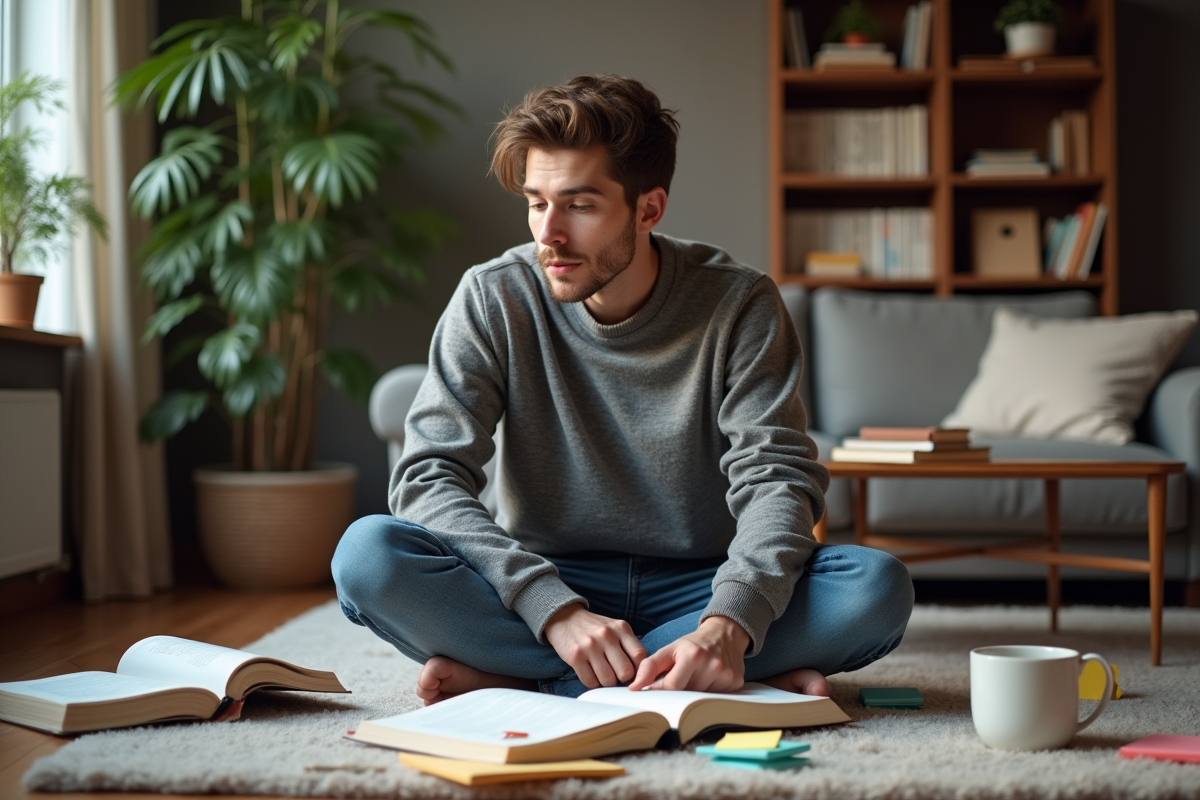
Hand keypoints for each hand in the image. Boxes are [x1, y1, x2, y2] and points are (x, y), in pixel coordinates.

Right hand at [543, 604, 646, 688]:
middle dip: (622, 679)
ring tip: (603, 673)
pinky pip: (590, 681)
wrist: (565, 618)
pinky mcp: (575, 656)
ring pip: (608, 680)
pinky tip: (591, 673)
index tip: (634, 673)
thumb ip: (629, 646)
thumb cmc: (595, 628)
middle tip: (617, 675)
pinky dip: (593, 683)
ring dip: (606, 682)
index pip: (640, 656)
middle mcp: (606, 636)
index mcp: (621, 628)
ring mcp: (590, 646)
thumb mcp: (615, 628)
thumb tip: (641, 673)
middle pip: (625, 672)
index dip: (639, 670)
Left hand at [627, 616, 749, 692]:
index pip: (671, 686)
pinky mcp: (736, 682)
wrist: (725, 633)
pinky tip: (709, 680)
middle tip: (680, 679)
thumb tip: (633, 688)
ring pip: (701, 698)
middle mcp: (712, 665)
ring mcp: (726, 675)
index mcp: (693, 655)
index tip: (659, 687)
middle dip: (679, 691)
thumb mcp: (669, 650)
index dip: (662, 690)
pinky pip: (716, 698)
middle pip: (686, 694)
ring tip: (696, 677)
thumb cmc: (693, 644)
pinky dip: (709, 693)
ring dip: (694, 692)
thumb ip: (649, 667)